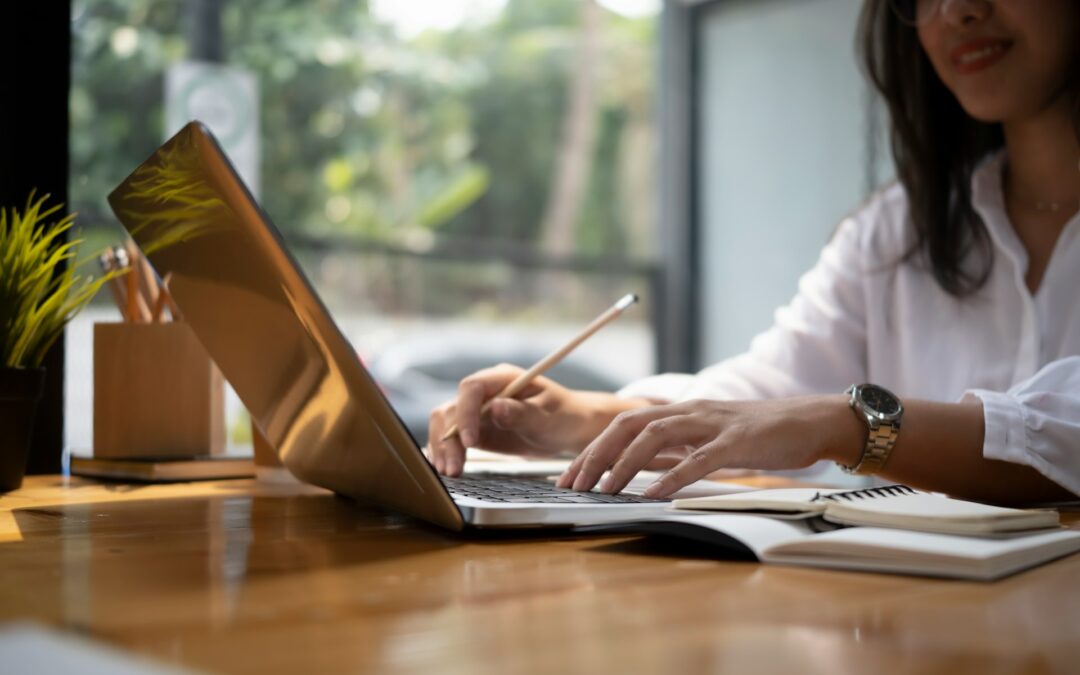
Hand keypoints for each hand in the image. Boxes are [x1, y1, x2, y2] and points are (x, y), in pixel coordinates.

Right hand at [427, 363, 647, 475]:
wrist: (569, 427)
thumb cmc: (563, 417)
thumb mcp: (547, 417)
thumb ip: (522, 413)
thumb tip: (496, 407)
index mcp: (503, 379)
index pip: (471, 388)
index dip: (466, 413)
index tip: (470, 441)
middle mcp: (485, 392)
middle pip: (452, 408)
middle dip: (448, 438)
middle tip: (454, 469)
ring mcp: (478, 410)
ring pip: (446, 424)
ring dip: (444, 448)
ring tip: (450, 473)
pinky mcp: (476, 429)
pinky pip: (453, 437)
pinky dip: (448, 452)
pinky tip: (448, 469)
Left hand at [555, 395, 858, 497]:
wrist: (814, 420)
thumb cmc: (763, 434)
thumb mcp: (711, 440)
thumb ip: (679, 449)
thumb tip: (643, 469)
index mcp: (681, 413)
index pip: (623, 425)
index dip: (592, 449)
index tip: (569, 476)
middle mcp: (690, 412)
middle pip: (627, 426)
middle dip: (595, 455)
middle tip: (572, 486)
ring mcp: (713, 424)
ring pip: (655, 437)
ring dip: (623, 465)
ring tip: (602, 491)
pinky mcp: (738, 441)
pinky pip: (699, 458)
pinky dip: (673, 475)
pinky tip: (654, 492)